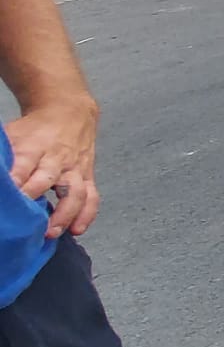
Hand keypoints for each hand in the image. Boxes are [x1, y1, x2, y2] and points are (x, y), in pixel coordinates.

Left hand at [7, 98, 100, 237]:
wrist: (70, 113)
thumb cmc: (35, 129)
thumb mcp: (13, 133)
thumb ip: (3, 156)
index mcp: (33, 146)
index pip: (23, 164)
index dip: (15, 180)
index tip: (7, 195)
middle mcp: (56, 159)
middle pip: (47, 180)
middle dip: (35, 199)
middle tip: (24, 221)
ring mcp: (74, 169)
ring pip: (74, 192)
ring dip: (64, 214)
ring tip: (51, 232)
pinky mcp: (87, 177)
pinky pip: (92, 197)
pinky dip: (86, 214)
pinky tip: (77, 229)